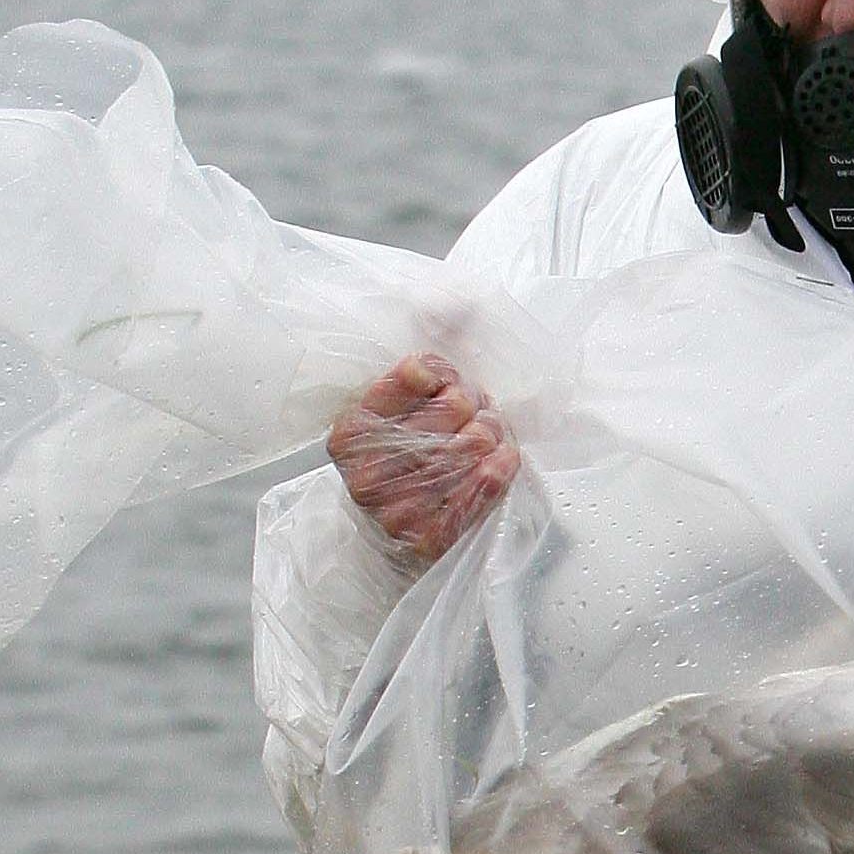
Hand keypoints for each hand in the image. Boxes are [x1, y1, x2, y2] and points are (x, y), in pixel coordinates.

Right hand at [327, 353, 520, 564]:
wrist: (390, 546)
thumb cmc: (399, 466)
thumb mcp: (393, 415)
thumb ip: (422, 367)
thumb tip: (460, 307)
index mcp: (350, 434)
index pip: (413, 374)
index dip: (446, 372)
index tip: (450, 381)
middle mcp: (367, 473)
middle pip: (452, 406)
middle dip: (474, 402)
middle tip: (476, 409)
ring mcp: (397, 509)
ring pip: (472, 444)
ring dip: (491, 432)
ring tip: (487, 433)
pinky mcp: (429, 537)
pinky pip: (482, 487)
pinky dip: (501, 466)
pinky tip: (502, 456)